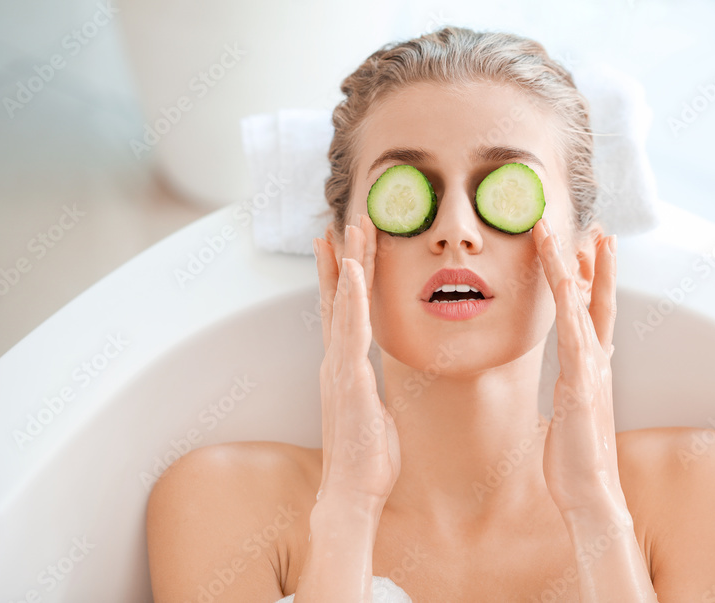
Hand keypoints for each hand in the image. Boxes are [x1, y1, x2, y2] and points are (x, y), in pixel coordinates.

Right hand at [312, 213, 399, 507]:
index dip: (342, 279)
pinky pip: (350, 328)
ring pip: (341, 303)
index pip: (343, 313)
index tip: (343, 248)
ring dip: (347, 263)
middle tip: (346, 221)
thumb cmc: (367, 461)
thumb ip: (373, 394)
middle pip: (337, 298)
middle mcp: (335, 362)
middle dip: (342, 257)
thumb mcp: (375, 415)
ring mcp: (338, 368)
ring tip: (351, 228)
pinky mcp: (348, 378)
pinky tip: (352, 269)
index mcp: (343, 369)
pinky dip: (349, 296)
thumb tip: (379, 389)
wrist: (351, 493)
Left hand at [532, 218, 623, 515]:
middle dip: (595, 263)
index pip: (595, 312)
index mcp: (593, 367)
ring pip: (581, 308)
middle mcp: (596, 362)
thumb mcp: (574, 412)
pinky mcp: (580, 385)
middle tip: (594, 228)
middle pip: (597, 301)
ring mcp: (591, 371)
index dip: (594, 279)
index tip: (589, 249)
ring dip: (574, 269)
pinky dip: (571, 304)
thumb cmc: (577, 458)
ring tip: (571, 236)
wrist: (592, 493)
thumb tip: (572, 374)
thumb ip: (577, 388)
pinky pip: (573, 334)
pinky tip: (566, 280)